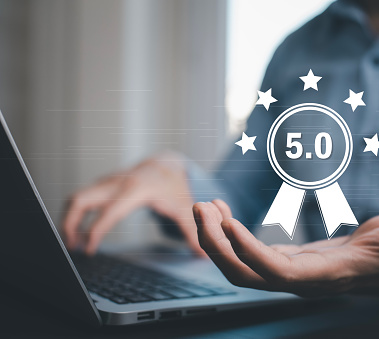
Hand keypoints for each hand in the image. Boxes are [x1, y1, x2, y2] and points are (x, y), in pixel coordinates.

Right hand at [63, 152, 204, 255]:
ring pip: (77, 197)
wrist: (167, 164)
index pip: (108, 211)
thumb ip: (193, 232)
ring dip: (69, 219)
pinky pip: (82, 198)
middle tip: (71, 248)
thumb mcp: (186, 208)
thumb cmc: (175, 186)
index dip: (95, 231)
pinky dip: (75, 214)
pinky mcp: (104, 185)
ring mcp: (108, 182)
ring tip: (72, 243)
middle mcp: (117, 183)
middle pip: (81, 199)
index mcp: (136, 189)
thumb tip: (204, 256)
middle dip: (70, 224)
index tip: (88, 250)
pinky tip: (79, 232)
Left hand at [193, 172, 378, 299]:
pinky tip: (222, 211)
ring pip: (240, 269)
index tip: (228, 222)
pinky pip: (247, 256)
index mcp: (327, 275)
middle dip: (217, 246)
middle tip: (201, 206)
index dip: (251, 252)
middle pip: (246, 276)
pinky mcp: (287, 263)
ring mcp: (291, 274)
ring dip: (216, 241)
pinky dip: (228, 236)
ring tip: (205, 205)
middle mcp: (302, 281)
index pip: (279, 274)